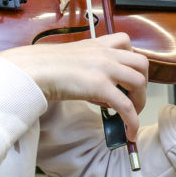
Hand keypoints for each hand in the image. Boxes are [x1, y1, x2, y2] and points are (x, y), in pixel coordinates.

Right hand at [0, 33, 148, 140]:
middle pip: (141, 63)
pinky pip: (126, 106)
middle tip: (132, 98)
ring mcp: (105, 68)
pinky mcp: (100, 86)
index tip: (125, 78)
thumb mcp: (72, 59)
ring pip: (139, 82)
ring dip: (140, 100)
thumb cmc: (44, 66)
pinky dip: (132, 121)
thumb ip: (89, 68)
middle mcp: (106, 53)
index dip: (130, 62)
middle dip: (142, 83)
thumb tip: (100, 93)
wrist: (32, 70)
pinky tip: (129, 133)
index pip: (126, 43)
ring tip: (131, 114)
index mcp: (98, 44)